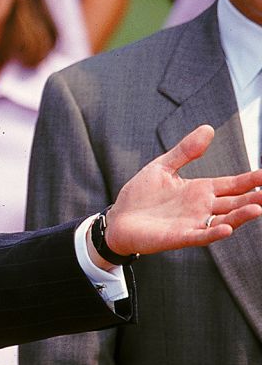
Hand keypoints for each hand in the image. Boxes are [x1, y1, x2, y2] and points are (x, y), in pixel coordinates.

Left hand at [105, 125, 261, 256]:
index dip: (251, 180)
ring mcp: (192, 223)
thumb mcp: (163, 167)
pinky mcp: (178, 236)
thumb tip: (208, 128)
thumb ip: (186, 151)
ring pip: (224, 220)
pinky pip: (200, 236)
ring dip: (241, 216)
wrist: (118, 219)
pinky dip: (213, 232)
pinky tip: (227, 228)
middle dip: (254, 198)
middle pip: (234, 203)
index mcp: (200, 190)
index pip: (232, 185)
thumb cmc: (141, 195)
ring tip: (258, 208)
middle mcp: (201, 207)